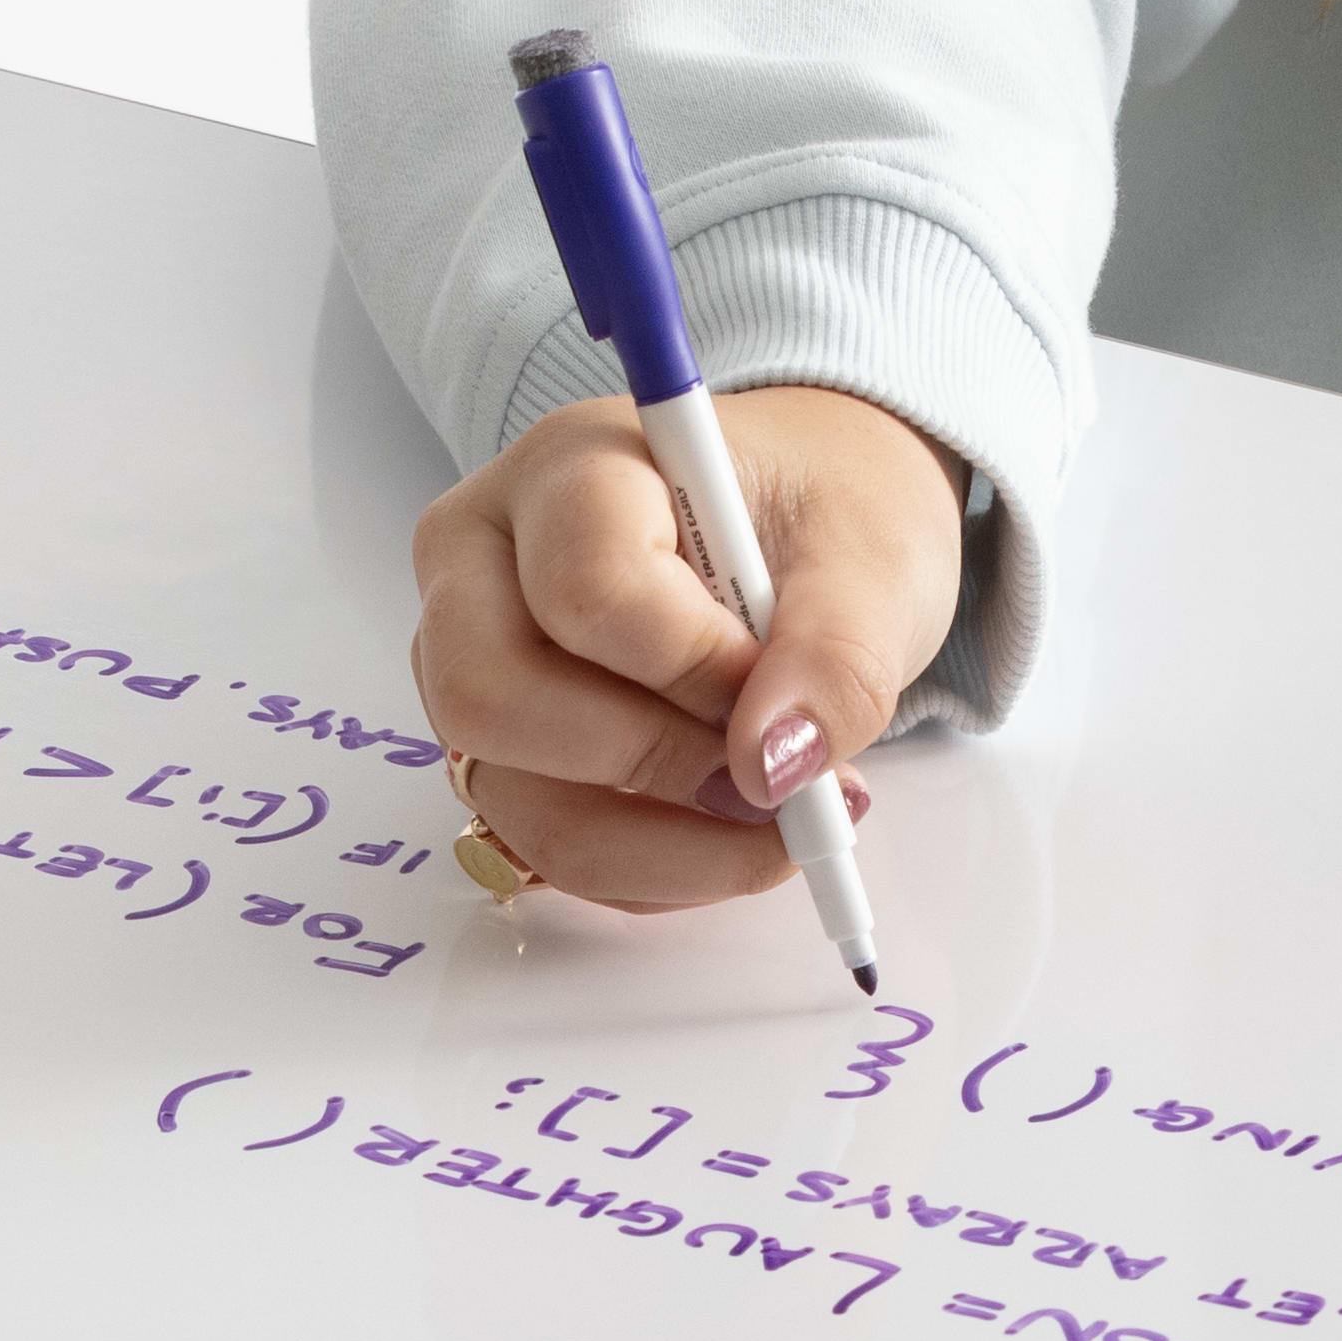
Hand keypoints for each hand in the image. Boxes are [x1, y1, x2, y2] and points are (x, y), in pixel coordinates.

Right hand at [405, 381, 964, 910]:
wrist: (806, 534)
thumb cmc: (820, 515)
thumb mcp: (870, 558)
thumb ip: (837, 654)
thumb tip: (775, 766)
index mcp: (566, 470)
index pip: (586, 591)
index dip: (694, 669)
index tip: (780, 681)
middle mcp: (481, 563)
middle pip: (493, 700)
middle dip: (653, 765)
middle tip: (773, 777)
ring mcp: (471, 665)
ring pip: (519, 802)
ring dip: (669, 848)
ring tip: (786, 820)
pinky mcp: (502, 754)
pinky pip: (554, 850)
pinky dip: (660, 870)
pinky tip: (737, 829)